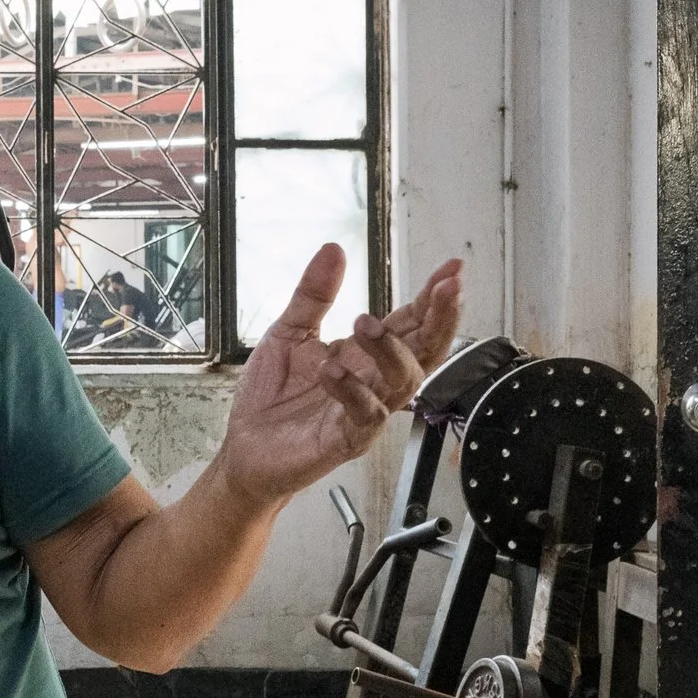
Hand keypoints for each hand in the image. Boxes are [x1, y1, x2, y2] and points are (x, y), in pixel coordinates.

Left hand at [215, 248, 463, 508]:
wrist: (245, 446)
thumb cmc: (272, 396)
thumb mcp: (288, 332)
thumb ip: (313, 294)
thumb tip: (333, 250)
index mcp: (364, 354)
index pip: (411, 322)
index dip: (433, 298)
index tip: (451, 270)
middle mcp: (373, 382)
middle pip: (424, 350)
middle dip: (439, 319)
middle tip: (444, 289)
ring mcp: (365, 411)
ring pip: (403, 382)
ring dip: (390, 349)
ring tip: (364, 323)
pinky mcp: (346, 439)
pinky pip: (365, 416)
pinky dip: (353, 391)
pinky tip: (333, 370)